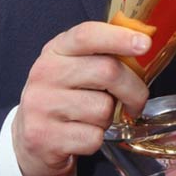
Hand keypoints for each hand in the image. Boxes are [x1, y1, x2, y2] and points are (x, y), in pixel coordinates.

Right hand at [12, 22, 149, 175]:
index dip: (119, 37)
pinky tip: (82, 135)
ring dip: (110, 118)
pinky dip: (97, 139)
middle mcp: (44, 74)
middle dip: (134, 90)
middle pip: (107, 72)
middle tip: (137, 101)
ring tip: (95, 118)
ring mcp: (42, 106)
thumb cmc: (64, 98)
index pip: (87, 35)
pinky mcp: (44, 137)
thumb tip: (144, 46)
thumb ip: (102, 55)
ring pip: (104, 109)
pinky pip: (94, 137)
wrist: (31, 140)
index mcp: (55, 51)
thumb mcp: (74, 68)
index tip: (145, 43)